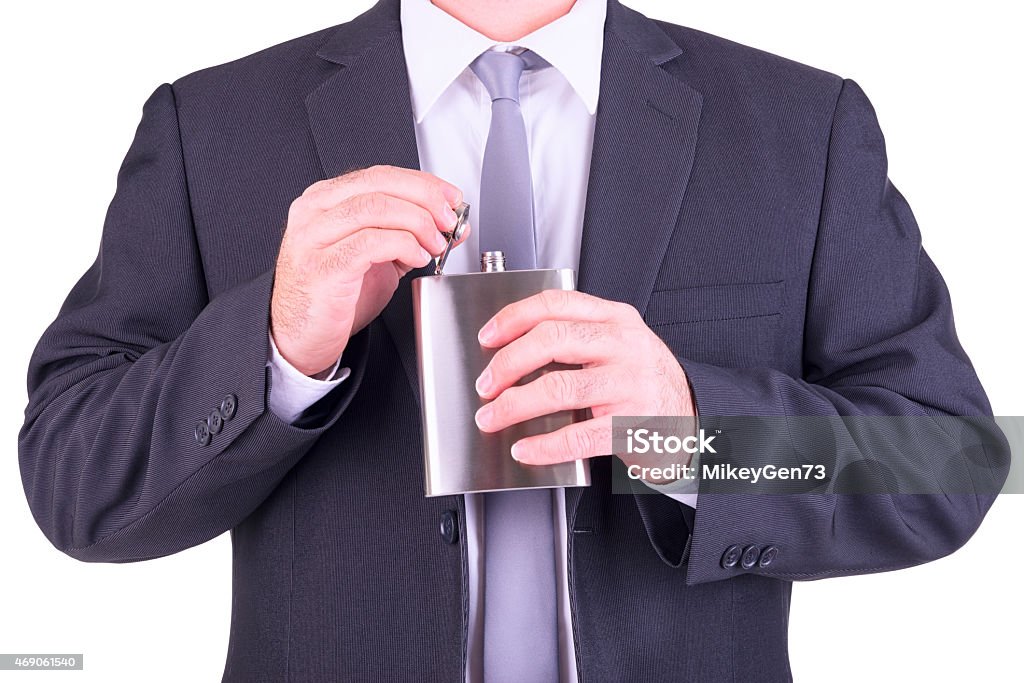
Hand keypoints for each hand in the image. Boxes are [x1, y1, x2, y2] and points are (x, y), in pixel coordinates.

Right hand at [271, 165, 467, 376]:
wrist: (298, 337)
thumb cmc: (333, 297)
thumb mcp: (376, 257)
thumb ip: (407, 235)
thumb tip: (448, 223)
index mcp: (325, 201)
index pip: (380, 175)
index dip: (423, 183)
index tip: (452, 197)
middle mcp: (315, 212)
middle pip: (379, 184)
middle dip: (425, 198)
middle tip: (449, 220)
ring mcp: (314, 238)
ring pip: (376, 207)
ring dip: (418, 222)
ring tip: (435, 243)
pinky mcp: (323, 266)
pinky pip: (371, 242)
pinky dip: (404, 245)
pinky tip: (417, 258)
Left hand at [473, 290, 695, 481]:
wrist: (693, 422)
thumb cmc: (645, 384)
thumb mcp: (618, 346)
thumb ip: (577, 339)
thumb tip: (512, 351)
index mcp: (616, 319)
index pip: (556, 304)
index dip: (513, 318)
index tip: (488, 337)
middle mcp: (624, 346)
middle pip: (552, 340)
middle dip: (507, 363)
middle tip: (486, 385)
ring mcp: (630, 385)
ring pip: (558, 387)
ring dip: (514, 405)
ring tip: (493, 417)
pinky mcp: (632, 426)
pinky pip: (577, 436)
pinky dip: (543, 446)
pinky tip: (525, 448)